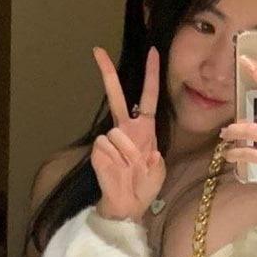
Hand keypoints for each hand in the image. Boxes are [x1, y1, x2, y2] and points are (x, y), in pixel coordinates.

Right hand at [90, 45, 165, 221]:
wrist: (128, 205)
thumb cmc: (144, 188)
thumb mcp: (159, 170)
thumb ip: (156, 159)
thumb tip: (148, 151)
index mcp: (144, 129)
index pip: (148, 97)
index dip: (151, 76)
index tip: (152, 52)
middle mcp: (126, 129)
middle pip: (117, 96)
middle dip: (107, 72)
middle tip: (97, 50)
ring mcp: (109, 138)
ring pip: (118, 134)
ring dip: (128, 154)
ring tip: (130, 170)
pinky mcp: (98, 149)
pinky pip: (107, 147)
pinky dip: (116, 161)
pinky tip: (118, 172)